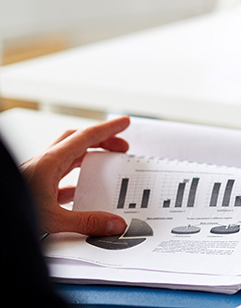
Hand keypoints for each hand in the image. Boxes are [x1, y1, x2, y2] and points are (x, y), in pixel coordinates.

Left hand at [19, 116, 130, 235]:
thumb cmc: (10, 214)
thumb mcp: (52, 221)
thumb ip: (86, 222)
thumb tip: (114, 224)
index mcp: (49, 162)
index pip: (85, 137)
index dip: (108, 129)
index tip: (125, 122)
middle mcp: (43, 164)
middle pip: (77, 141)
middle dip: (101, 140)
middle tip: (121, 146)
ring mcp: (37, 174)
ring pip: (68, 156)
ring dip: (88, 157)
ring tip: (106, 166)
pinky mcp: (34, 188)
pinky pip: (60, 176)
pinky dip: (76, 177)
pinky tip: (82, 191)